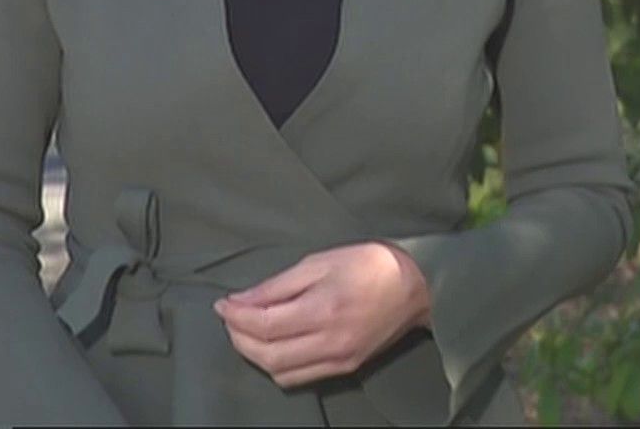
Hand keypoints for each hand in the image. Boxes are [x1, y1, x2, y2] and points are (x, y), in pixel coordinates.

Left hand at [212, 241, 430, 388]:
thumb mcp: (320, 262)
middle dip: (239, 338)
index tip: (222, 303)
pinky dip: (278, 366)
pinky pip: (301, 378)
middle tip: (230, 317)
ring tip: (246, 331)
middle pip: (268, 356)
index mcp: (322, 310)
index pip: (265, 325)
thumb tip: (242, 298)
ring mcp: (339, 360)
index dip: (235, 316)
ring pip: (281, 373)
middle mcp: (329, 342)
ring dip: (256, 355)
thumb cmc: (369, 264)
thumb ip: (278, 284)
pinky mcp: (346, 367)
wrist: (417, 286)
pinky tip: (272, 346)